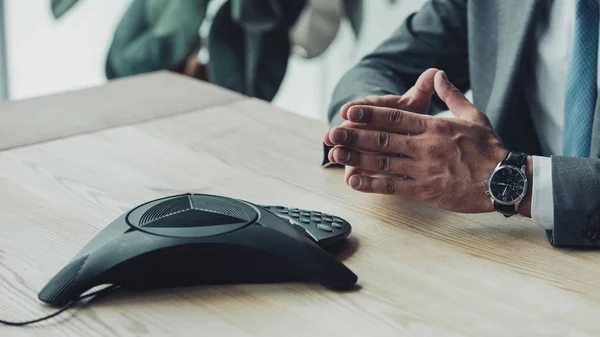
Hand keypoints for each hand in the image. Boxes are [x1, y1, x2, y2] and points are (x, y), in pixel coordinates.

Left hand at [324, 70, 521, 213]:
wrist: (504, 180)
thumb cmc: (489, 148)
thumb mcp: (472, 114)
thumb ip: (451, 94)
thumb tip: (438, 74)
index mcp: (434, 126)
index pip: (395, 117)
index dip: (370, 114)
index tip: (349, 111)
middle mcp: (424, 146)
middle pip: (382, 139)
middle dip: (354, 136)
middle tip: (332, 134)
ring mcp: (423, 169)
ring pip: (383, 163)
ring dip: (357, 159)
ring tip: (335, 156)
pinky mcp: (425, 190)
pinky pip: (393, 186)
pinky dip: (372, 184)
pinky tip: (354, 181)